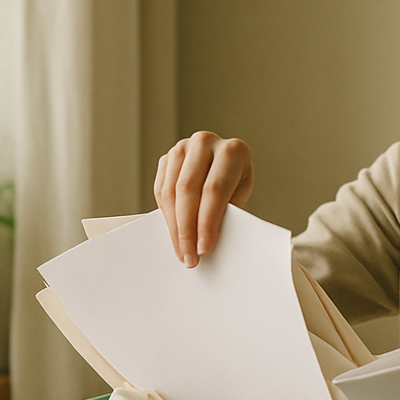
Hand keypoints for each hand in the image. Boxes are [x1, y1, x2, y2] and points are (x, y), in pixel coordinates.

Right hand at [153, 132, 254, 267]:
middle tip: (189, 256)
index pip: (214, 190)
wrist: (225, 164)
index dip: (206, 222)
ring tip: (182, 251)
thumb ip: (224, 212)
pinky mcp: (167, 158)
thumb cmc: (236, 182)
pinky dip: (166, 216)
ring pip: (170, 192)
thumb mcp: (239, 195)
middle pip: (188, 190)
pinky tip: (174, 234)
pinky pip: (160, 191)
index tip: (204, 248)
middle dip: (187, 229)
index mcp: (232, 150)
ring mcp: (183, 148)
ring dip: (174, 227)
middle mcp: (205, 142)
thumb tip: (204, 242)